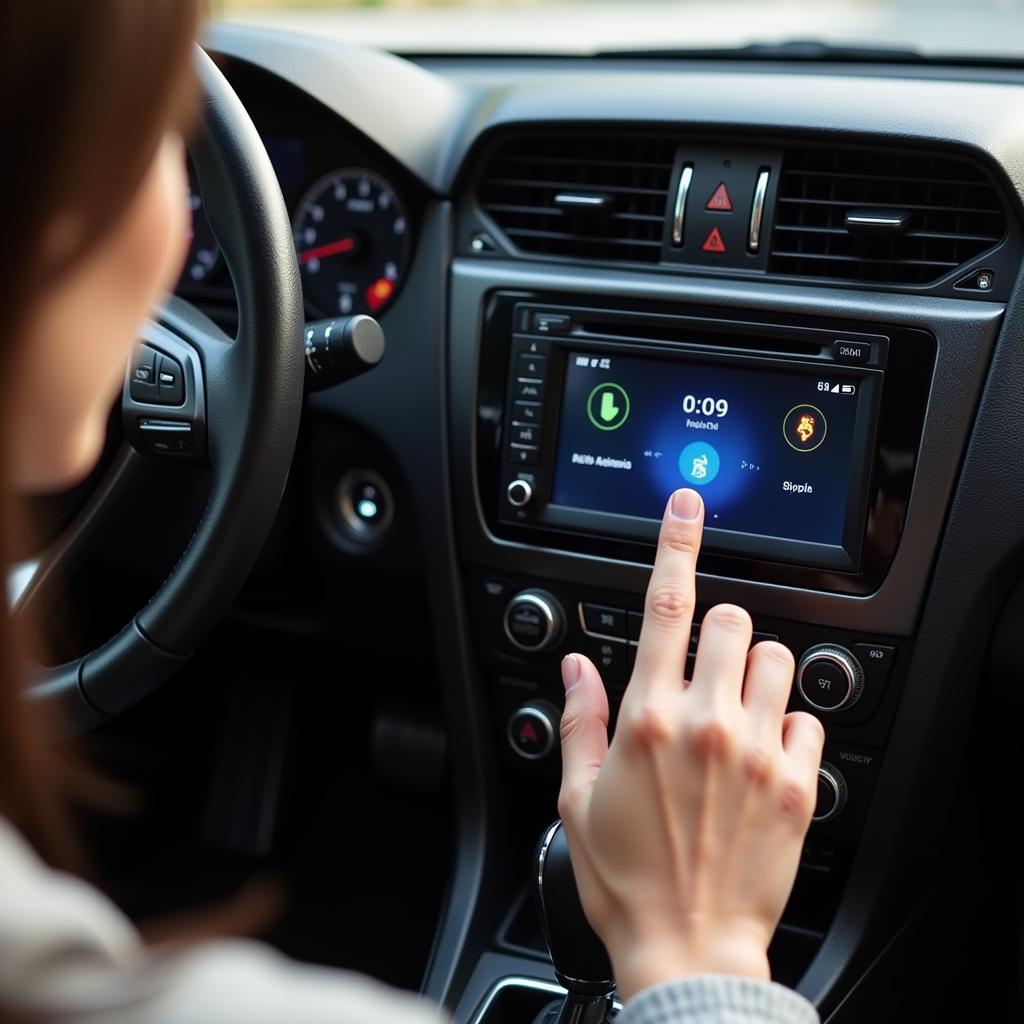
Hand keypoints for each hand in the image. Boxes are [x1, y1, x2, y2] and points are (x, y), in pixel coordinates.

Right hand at [557, 487, 824, 1000]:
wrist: (688, 946)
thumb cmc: (627, 876)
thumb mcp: (578, 796)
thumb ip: (580, 718)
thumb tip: (575, 665)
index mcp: (648, 718)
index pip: (666, 607)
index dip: (676, 544)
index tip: (689, 505)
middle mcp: (706, 724)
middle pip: (732, 620)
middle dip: (718, 629)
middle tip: (705, 667)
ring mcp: (756, 751)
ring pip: (776, 659)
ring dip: (754, 671)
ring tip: (736, 710)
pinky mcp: (796, 784)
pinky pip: (808, 720)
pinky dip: (788, 724)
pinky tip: (763, 754)